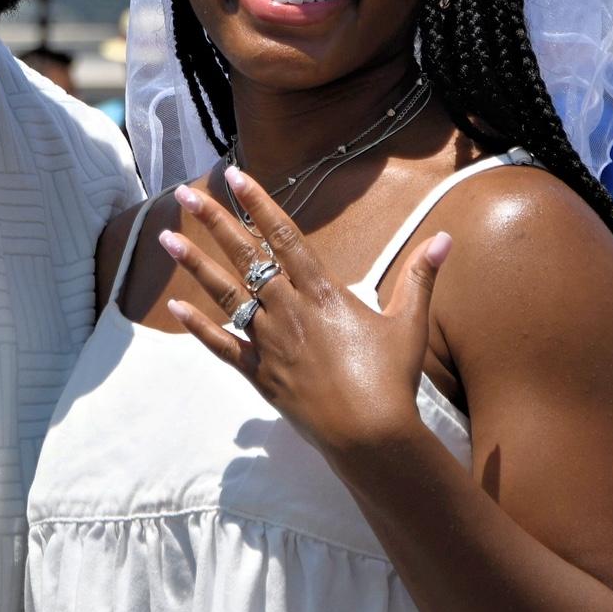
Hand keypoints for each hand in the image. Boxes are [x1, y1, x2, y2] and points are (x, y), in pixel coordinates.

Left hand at [158, 166, 451, 465]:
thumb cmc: (393, 379)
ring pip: (225, 294)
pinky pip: (222, 346)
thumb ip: (420, 276)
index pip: (285, 236)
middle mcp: (289, 309)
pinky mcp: (259, 373)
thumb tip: (445, 238)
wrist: (370, 435)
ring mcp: (270, 341)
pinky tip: (175, 309)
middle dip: (214, 220)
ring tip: (167, 237)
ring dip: (195, 263)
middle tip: (186, 193)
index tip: (235, 176)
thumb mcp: (410, 323)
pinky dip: (198, 328)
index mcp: (322, 291)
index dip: (259, 203)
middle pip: (245, 255)